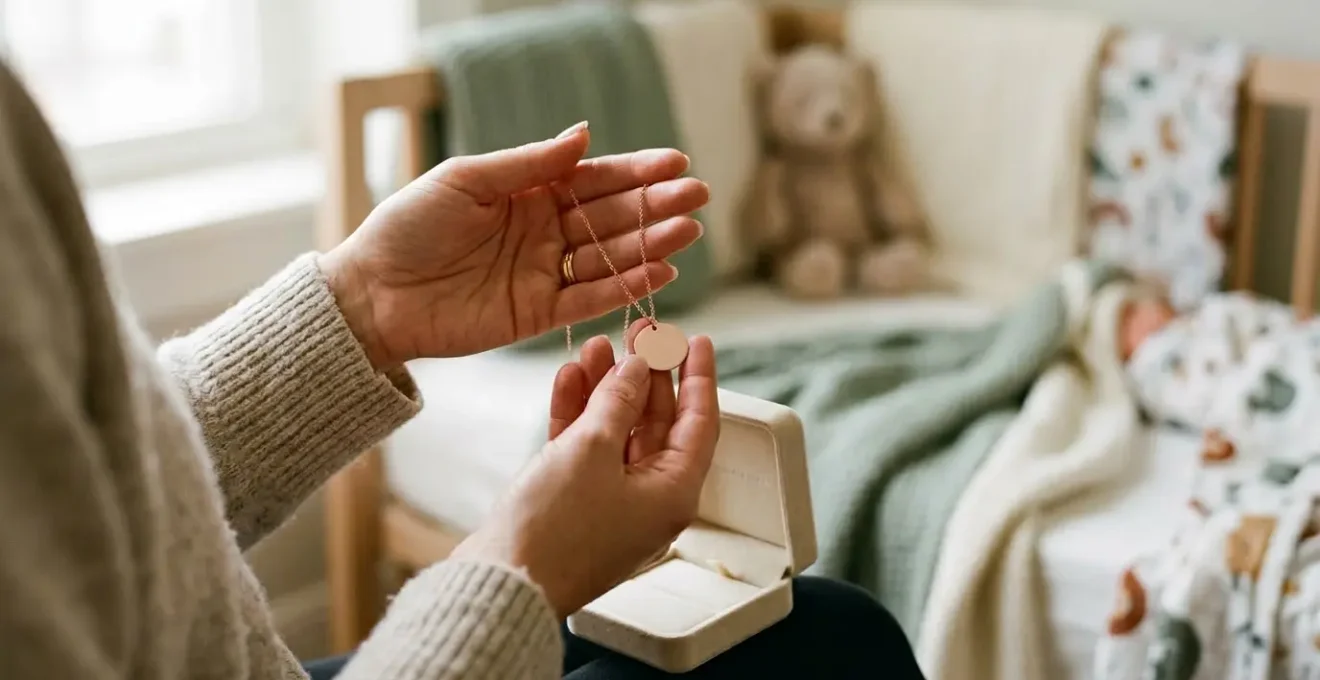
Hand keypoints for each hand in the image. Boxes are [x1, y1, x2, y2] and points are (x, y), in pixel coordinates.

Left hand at [317, 122, 709, 369]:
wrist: (373, 293)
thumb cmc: (408, 226)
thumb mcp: (467, 181)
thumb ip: (529, 164)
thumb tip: (585, 134)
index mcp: (528, 194)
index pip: (593, 179)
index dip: (635, 171)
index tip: (675, 162)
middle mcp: (544, 232)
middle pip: (610, 217)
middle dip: (655, 205)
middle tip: (695, 195)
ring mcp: (543, 273)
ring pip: (608, 257)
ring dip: (649, 244)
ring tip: (687, 230)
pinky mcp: (537, 314)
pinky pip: (590, 299)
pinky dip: (625, 287)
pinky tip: (661, 270)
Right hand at [449, 324, 720, 618]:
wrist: (501, 582)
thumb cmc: (555, 530)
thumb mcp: (592, 449)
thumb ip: (617, 401)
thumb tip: (637, 368)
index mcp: (672, 493)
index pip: (699, 423)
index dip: (699, 377)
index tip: (699, 340)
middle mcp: (648, 498)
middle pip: (657, 422)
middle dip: (646, 374)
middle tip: (639, 330)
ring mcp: (610, 500)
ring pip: (617, 430)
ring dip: (607, 387)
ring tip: (597, 344)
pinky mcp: (573, 501)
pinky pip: (585, 447)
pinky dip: (579, 413)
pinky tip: (570, 377)